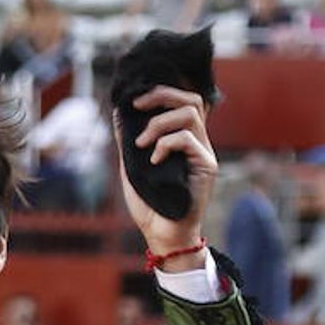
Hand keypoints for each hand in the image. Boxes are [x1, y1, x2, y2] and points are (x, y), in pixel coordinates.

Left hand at [116, 85, 217, 270]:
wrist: (162, 234)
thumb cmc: (149, 204)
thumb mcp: (131, 166)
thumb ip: (128, 139)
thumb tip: (117, 110)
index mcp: (181, 139)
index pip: (183, 101)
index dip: (163, 90)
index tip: (135, 99)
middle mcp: (196, 142)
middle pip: (191, 99)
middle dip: (162, 94)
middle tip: (137, 106)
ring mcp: (203, 152)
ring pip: (190, 113)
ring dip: (159, 122)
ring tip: (141, 144)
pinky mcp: (207, 166)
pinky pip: (187, 138)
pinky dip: (165, 144)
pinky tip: (153, 161)